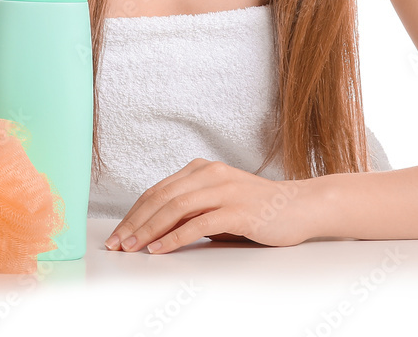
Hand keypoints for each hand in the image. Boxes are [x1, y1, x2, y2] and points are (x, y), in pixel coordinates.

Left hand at [103, 159, 316, 254]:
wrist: (299, 207)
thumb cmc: (257, 209)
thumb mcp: (219, 203)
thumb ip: (192, 209)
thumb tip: (155, 228)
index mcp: (202, 169)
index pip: (158, 190)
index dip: (134, 212)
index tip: (118, 233)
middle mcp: (210, 174)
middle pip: (161, 196)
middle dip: (135, 222)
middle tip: (117, 243)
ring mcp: (224, 189)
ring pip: (175, 207)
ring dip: (149, 229)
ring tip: (132, 247)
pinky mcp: (237, 209)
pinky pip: (198, 223)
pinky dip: (174, 237)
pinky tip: (160, 249)